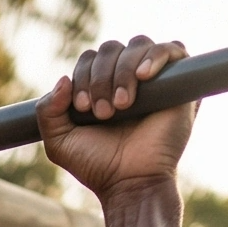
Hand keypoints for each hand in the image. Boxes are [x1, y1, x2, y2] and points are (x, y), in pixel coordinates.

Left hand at [37, 35, 193, 203]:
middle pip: (111, 49)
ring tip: (122, 105)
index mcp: (101, 86)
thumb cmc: (98, 165)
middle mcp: (127, 77)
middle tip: (103, 112)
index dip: (83, 76)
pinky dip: (155, 56)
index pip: (90, 59)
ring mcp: (154, 77)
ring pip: (137, 45)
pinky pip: (171, 48)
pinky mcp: (179, 80)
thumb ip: (48, 112)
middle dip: (100, 77)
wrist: (130, 182)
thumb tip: (63, 80)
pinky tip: (143, 76)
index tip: (83, 107)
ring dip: (122, 72)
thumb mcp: (60, 143)